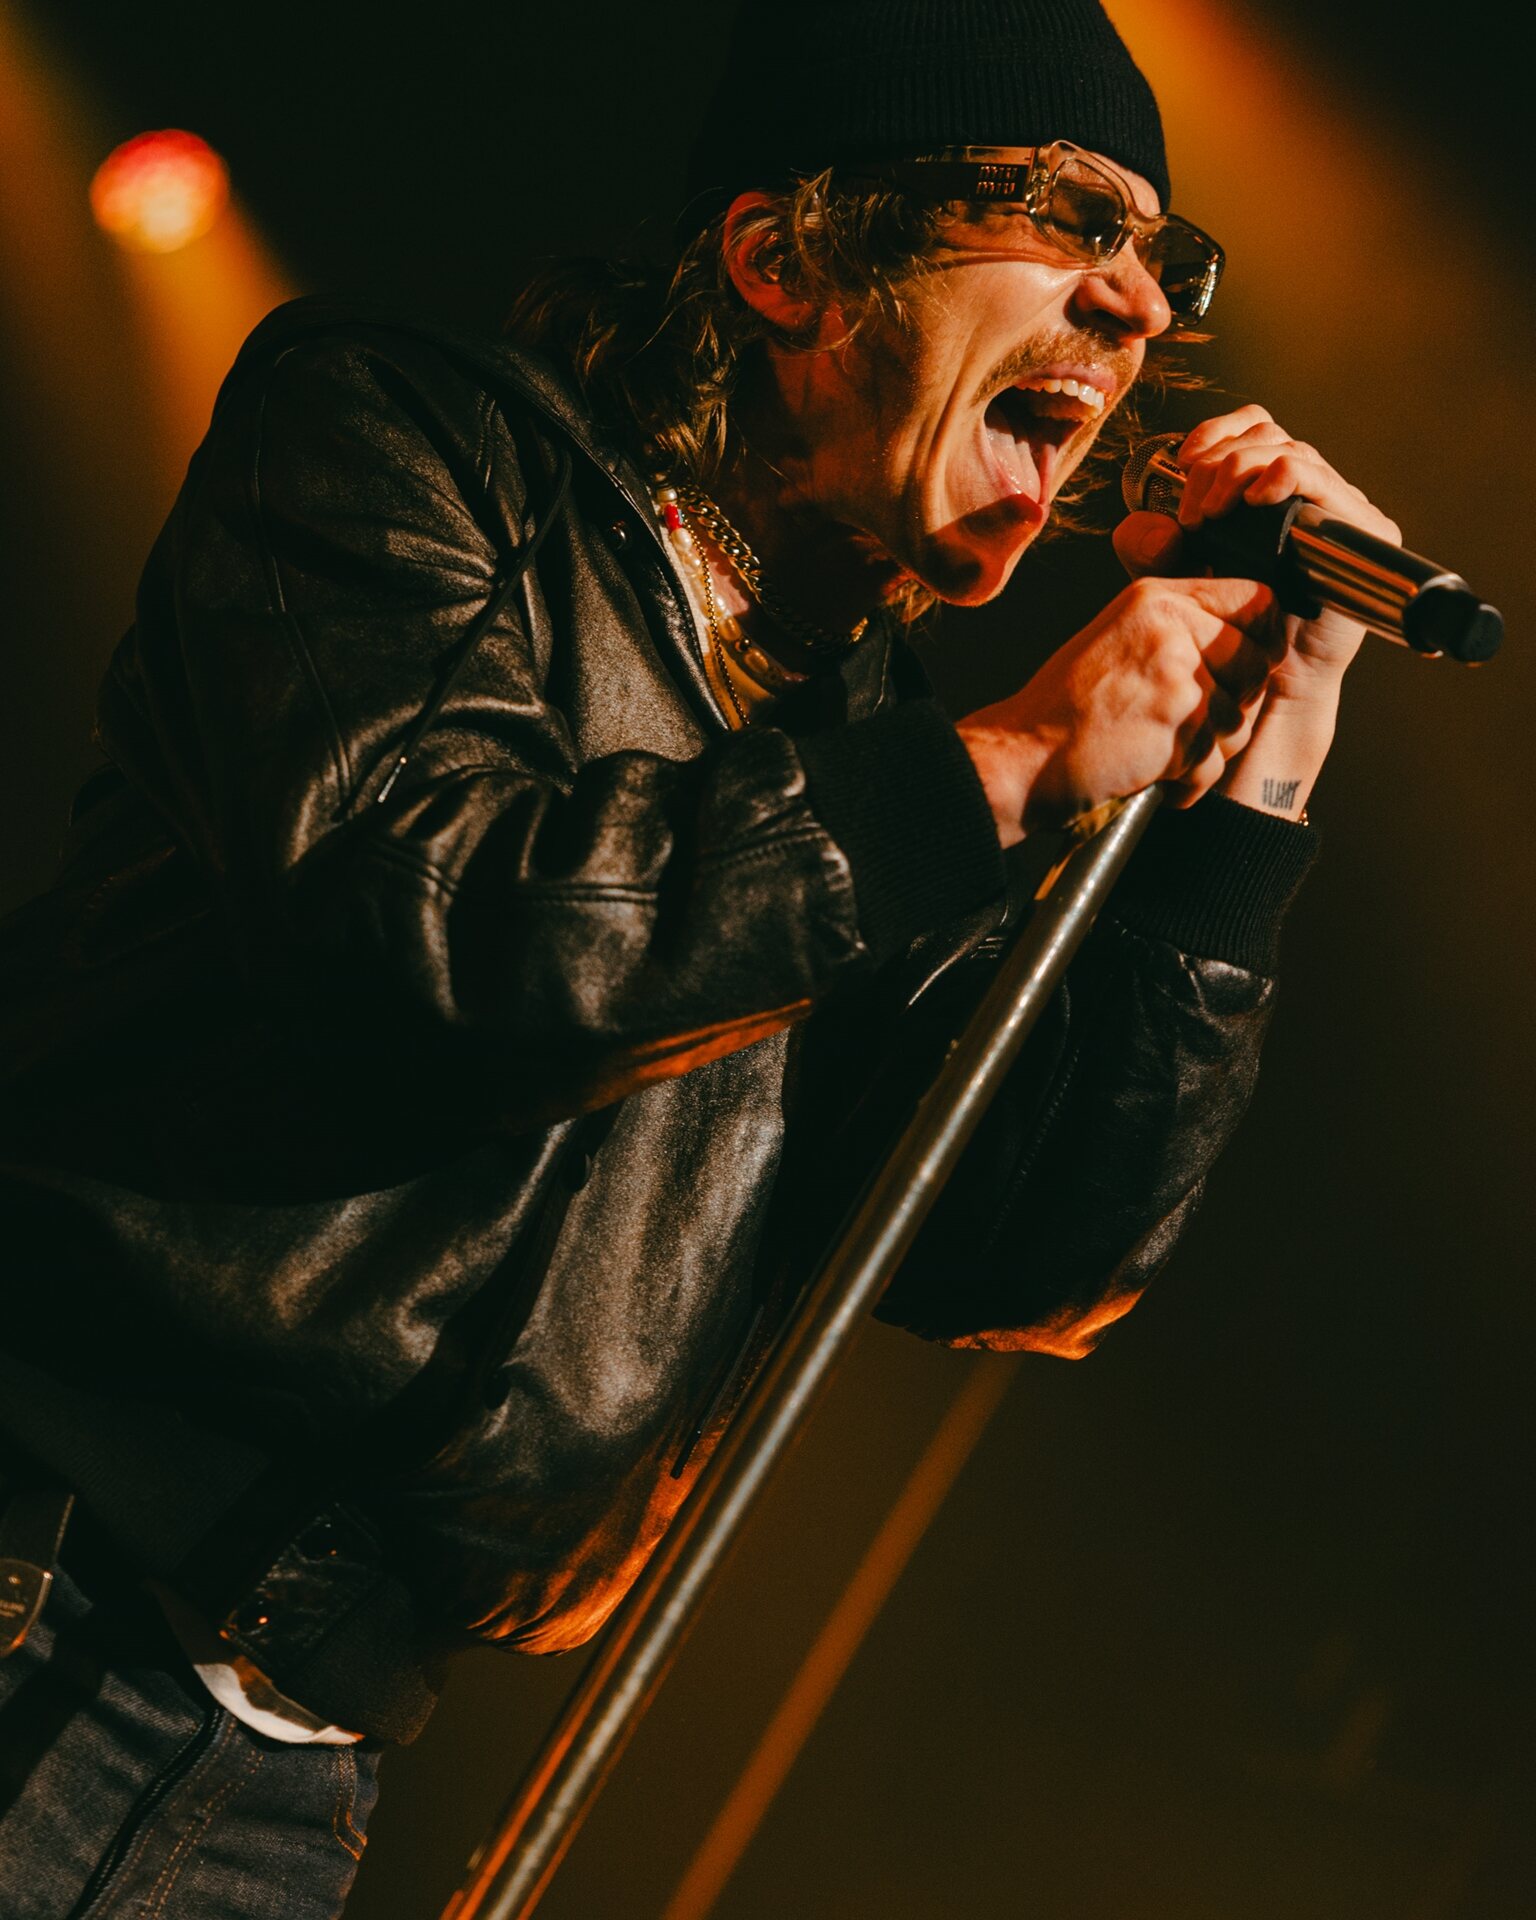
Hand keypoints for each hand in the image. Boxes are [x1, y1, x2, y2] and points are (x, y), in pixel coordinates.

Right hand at [956, 572, 1285, 846]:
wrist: (1022, 757)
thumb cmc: (1063, 712)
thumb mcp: (1119, 640)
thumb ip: (1179, 630)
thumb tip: (1250, 642)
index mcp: (1157, 599)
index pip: (1256, 600)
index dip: (1263, 639)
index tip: (1245, 667)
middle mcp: (1170, 627)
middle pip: (1256, 665)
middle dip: (1232, 705)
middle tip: (1184, 722)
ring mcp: (1176, 674)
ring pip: (1238, 719)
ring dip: (1206, 748)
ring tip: (1156, 748)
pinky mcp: (1177, 723)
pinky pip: (1214, 761)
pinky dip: (1187, 782)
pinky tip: (1149, 772)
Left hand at [1114, 405, 1400, 819]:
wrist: (1266, 680)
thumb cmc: (1229, 628)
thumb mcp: (1176, 578)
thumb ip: (1152, 548)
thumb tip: (1141, 524)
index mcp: (1268, 488)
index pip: (1254, 427)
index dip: (1217, 432)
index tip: (1182, 462)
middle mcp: (1309, 492)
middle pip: (1269, 435)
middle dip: (1220, 462)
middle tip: (1191, 509)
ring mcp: (1339, 509)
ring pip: (1292, 452)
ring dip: (1241, 471)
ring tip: (1209, 515)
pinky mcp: (1364, 530)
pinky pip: (1325, 484)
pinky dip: (1286, 478)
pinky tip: (1257, 497)